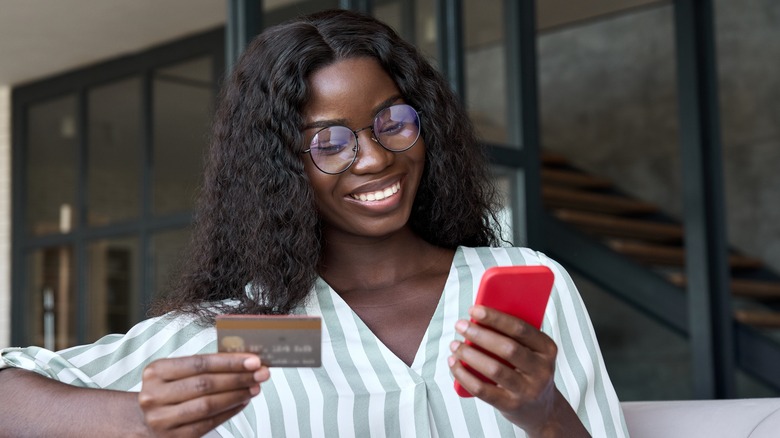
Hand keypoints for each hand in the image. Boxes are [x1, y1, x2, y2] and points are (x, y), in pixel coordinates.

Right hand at [138, 353, 268, 436]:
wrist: (148, 420)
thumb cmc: (169, 391)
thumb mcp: (177, 373)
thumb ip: (205, 366)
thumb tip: (244, 361)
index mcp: (156, 371)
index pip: (199, 362)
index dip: (229, 361)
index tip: (253, 360)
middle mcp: (154, 395)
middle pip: (205, 384)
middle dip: (238, 378)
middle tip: (260, 374)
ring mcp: (161, 419)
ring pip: (208, 405)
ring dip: (237, 395)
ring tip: (254, 388)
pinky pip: (207, 424)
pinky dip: (229, 412)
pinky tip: (242, 402)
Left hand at [448, 306, 585, 436]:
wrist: (542, 410)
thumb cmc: (528, 371)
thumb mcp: (532, 352)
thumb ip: (513, 336)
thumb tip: (478, 318)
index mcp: (547, 349)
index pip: (520, 329)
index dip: (495, 318)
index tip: (474, 310)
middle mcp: (541, 370)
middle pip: (507, 348)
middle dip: (479, 334)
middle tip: (460, 325)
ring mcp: (527, 390)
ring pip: (494, 369)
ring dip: (469, 354)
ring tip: (455, 345)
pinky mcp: (511, 405)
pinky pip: (483, 390)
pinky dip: (464, 375)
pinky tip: (454, 364)